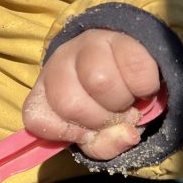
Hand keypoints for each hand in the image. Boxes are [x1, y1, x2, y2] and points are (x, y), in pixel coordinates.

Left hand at [23, 29, 160, 160]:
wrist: (135, 66)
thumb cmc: (109, 107)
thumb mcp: (100, 133)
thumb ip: (106, 145)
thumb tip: (128, 135)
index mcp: (45, 91)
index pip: (36, 118)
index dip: (66, 133)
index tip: (88, 134)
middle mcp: (59, 63)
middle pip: (70, 103)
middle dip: (100, 121)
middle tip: (116, 118)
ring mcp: (87, 45)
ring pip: (99, 81)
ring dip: (122, 102)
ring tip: (129, 102)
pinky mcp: (120, 37)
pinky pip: (134, 68)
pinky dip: (145, 88)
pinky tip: (143, 89)